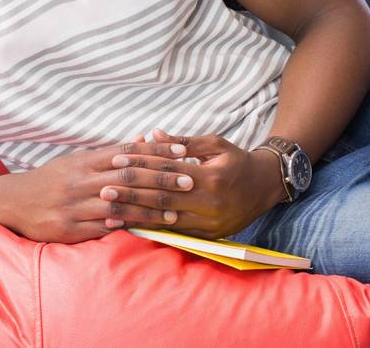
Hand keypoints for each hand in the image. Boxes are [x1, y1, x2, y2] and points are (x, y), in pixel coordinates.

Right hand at [0, 140, 199, 243]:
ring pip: (119, 205)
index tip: (182, 153)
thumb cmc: (51, 179)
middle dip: (161, 179)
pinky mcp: (69, 229)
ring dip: (149, 209)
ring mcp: (74, 205)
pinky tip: (144, 228)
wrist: (12, 202)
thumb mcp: (77, 160)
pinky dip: (124, 227)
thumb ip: (111, 152)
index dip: (156, 152)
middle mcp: (81, 180)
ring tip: (174, 212)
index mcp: (85, 160)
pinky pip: (102, 228)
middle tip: (188, 181)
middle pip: (128, 176)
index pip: (127, 152)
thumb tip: (144, 138)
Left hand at [110, 129, 285, 238]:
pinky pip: (173, 232)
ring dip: (135, 216)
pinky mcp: (207, 236)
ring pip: (164, 220)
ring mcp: (209, 223)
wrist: (265, 187)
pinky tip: (130, 226)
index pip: (168, 171)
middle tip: (104, 190)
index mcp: (212, 176)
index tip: (116, 162)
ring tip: (109, 213)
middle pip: (162, 199)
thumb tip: (153, 133)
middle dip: (131, 195)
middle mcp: (210, 203)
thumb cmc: (237, 160)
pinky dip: (150, 228)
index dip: (141, 166)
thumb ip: (182, 142)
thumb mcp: (215, 144)